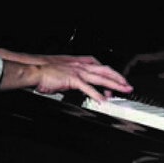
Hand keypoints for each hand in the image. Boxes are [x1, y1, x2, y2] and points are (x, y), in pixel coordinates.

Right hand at [0, 49, 131, 102]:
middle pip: (105, 71)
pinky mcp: (72, 79)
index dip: (110, 74)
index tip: (117, 82)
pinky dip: (96, 94)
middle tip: (128, 86)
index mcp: (79, 62)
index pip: (100, 66)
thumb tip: (79, 84)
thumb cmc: (46, 71)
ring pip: (100, 77)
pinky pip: (87, 87)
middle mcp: (80, 65)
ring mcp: (77, 71)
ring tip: (122, 91)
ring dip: (113, 85)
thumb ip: (73, 76)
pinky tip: (102, 100)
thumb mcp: (63, 70)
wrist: (35, 70)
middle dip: (118, 78)